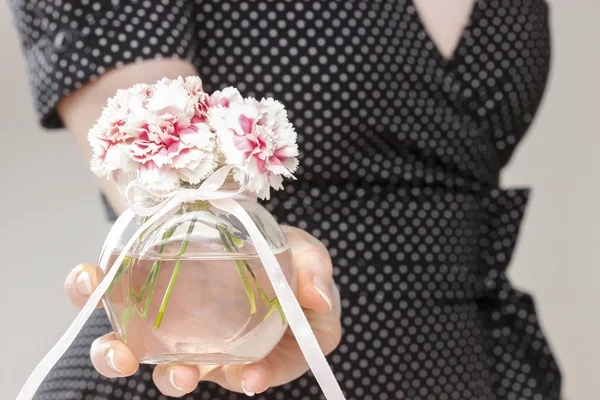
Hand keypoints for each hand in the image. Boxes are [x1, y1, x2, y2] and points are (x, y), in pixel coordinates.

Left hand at [65, 226, 341, 396]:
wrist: (248, 226)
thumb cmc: (283, 252)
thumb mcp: (309, 255)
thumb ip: (316, 272)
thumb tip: (319, 299)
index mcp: (259, 343)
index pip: (261, 369)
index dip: (257, 378)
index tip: (250, 379)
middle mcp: (212, 343)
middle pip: (190, 373)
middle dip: (178, 381)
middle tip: (179, 377)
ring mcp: (176, 323)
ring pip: (142, 349)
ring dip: (121, 355)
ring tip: (116, 349)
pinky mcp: (145, 294)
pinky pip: (114, 298)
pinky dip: (94, 291)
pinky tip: (89, 277)